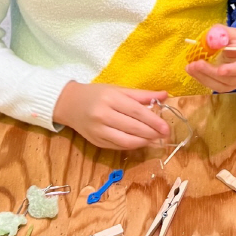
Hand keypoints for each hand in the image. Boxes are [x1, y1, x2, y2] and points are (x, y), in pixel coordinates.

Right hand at [54, 82, 170, 149]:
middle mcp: (103, 115)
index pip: (136, 112)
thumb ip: (141, 94)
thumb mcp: (118, 89)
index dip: (153, 121)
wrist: (70, 104)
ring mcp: (98, 131)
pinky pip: (117, 146)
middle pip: (133, 127)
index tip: (166, 127)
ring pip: (125, 141)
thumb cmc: (97, 94)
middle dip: (151, 133)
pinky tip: (141, 142)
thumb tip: (165, 95)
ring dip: (143, 142)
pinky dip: (132, 146)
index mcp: (110, 99)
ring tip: (155, 140)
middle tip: (165, 135)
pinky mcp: (96, 142)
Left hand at [186, 26, 235, 92]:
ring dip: (205, 78)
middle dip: (212, 73)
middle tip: (196, 65)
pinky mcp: (230, 86)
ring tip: (190, 67)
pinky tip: (194, 71)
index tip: (220, 70)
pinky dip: (204, 80)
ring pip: (223, 86)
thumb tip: (210, 39)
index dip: (234, 69)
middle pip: (232, 79)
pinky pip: (217, 86)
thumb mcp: (230, 32)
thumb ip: (221, 33)